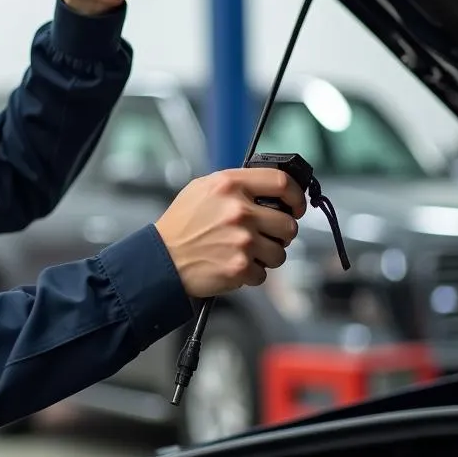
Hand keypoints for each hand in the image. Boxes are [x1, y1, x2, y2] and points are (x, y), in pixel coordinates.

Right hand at [154, 169, 306, 297]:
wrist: (161, 259)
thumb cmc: (181, 225)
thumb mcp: (202, 189)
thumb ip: (235, 185)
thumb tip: (268, 188)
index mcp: (230, 185)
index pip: (282, 183)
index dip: (296, 196)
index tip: (296, 206)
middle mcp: (239, 210)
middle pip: (288, 224)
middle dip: (280, 233)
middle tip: (265, 236)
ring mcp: (241, 240)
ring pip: (280, 252)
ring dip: (267, 255)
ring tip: (246, 252)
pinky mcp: (239, 267)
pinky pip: (263, 273)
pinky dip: (251, 273)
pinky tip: (233, 264)